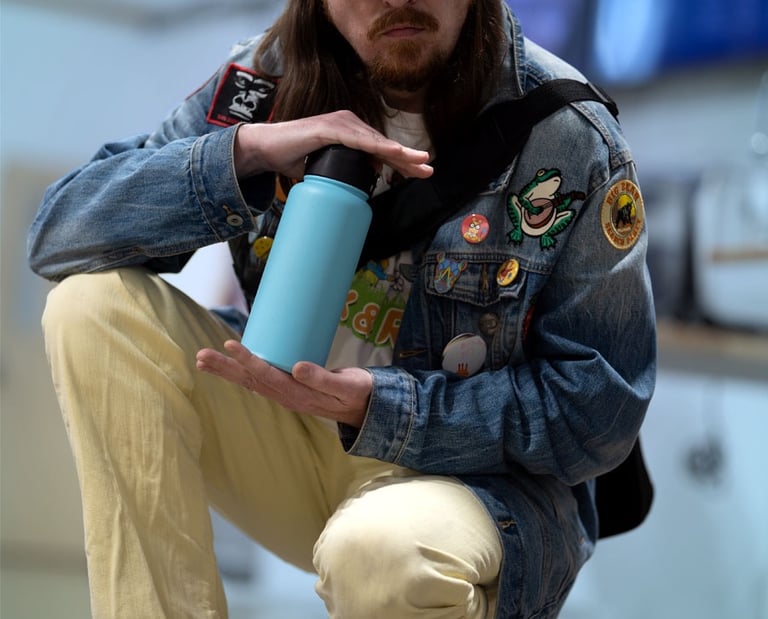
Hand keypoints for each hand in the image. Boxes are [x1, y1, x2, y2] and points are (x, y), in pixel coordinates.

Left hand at [196, 340, 370, 427]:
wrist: (364, 407)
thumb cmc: (357, 393)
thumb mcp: (345, 386)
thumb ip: (322, 378)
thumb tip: (297, 367)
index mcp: (298, 395)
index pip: (267, 376)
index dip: (248, 360)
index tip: (230, 345)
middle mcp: (287, 396)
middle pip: (251, 381)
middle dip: (226, 368)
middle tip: (200, 357)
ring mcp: (286, 393)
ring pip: (251, 381)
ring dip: (228, 370)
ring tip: (203, 360)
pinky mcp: (289, 388)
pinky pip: (260, 380)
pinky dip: (242, 371)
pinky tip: (230, 365)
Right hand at [234, 110, 432, 179]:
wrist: (266, 150)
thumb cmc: (293, 158)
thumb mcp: (327, 169)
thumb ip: (346, 171)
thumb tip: (366, 179)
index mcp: (349, 135)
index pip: (380, 150)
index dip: (401, 161)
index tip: (420, 172)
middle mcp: (348, 125)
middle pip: (383, 144)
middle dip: (407, 158)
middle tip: (428, 169)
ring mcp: (339, 124)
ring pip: (375, 141)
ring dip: (397, 152)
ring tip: (418, 161)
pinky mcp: (328, 127)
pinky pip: (357, 139)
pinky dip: (375, 145)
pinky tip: (391, 152)